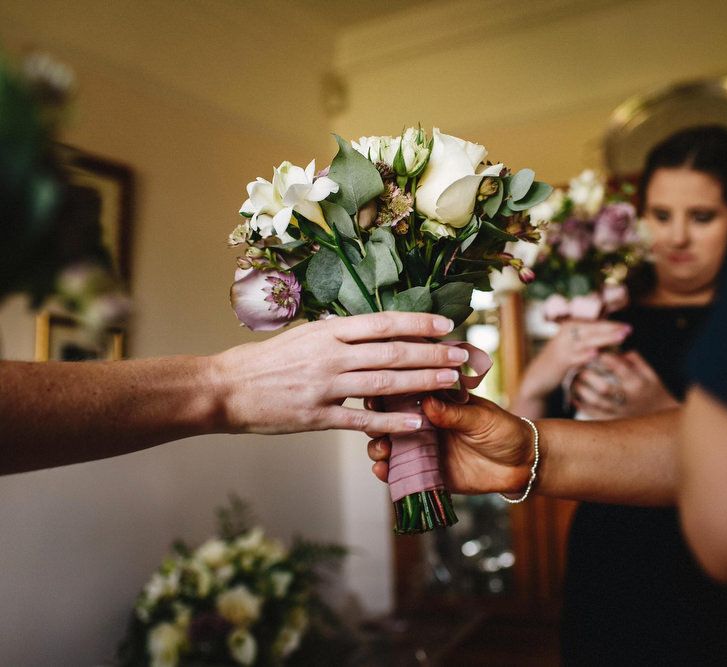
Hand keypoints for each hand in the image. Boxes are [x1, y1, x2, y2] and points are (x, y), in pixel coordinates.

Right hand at [212, 312, 467, 434]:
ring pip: (383, 385)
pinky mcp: (316, 418)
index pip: (382, 324)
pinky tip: (417, 423)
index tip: (445, 324)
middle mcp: (329, 357)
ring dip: (421, 383)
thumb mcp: (301, 335)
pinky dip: (391, 423)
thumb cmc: (265, 361)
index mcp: (326, 332)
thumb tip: (370, 329)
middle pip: (391, 353)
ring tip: (450, 383)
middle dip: (431, 354)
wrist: (228, 388)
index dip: (417, 323)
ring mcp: (324, 388)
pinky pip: (360, 421)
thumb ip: (336, 334)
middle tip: (462, 356)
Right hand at [368, 395, 534, 494]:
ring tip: (381, 452)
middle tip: (378, 429)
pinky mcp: (428, 474)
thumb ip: (454, 414)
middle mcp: (424, 425)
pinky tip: (383, 471)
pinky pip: (403, 474)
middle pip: (389, 421)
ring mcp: (424, 450)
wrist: (523, 464)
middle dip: (377, 424)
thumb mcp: (481, 418)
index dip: (387, 395)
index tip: (376, 397)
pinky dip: (389, 473)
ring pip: (390, 447)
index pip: (405, 395)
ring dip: (378, 448)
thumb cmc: (504, 430)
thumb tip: (427, 402)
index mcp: (436, 404)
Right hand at [518, 319, 631, 402]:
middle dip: (611, 329)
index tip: (627, 327)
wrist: (540, 376)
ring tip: (620, 338)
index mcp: (569, 327)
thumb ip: (588, 338)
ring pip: (587, 341)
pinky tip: (596, 354)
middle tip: (628, 330)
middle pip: (592, 329)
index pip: (593, 323)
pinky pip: (575, 357)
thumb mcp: (573, 346)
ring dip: (604, 339)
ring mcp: (562, 346)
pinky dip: (585, 355)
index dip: (611, 324)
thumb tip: (611, 332)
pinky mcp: (560, 361)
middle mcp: (565, 333)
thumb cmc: (561, 360)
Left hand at [572, 351, 678, 418]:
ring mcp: (619, 412)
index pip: (619, 368)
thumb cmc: (653, 391)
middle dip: (588, 375)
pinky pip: (592, 413)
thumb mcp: (650, 374)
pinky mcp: (612, 421)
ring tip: (574, 379)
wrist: (662, 418)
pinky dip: (581, 404)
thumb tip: (616, 348)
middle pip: (604, 387)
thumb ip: (635, 360)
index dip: (604, 358)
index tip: (594, 350)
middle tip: (578, 365)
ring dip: (581, 390)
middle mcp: (628, 399)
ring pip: (595, 401)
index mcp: (638, 384)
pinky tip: (573, 396)